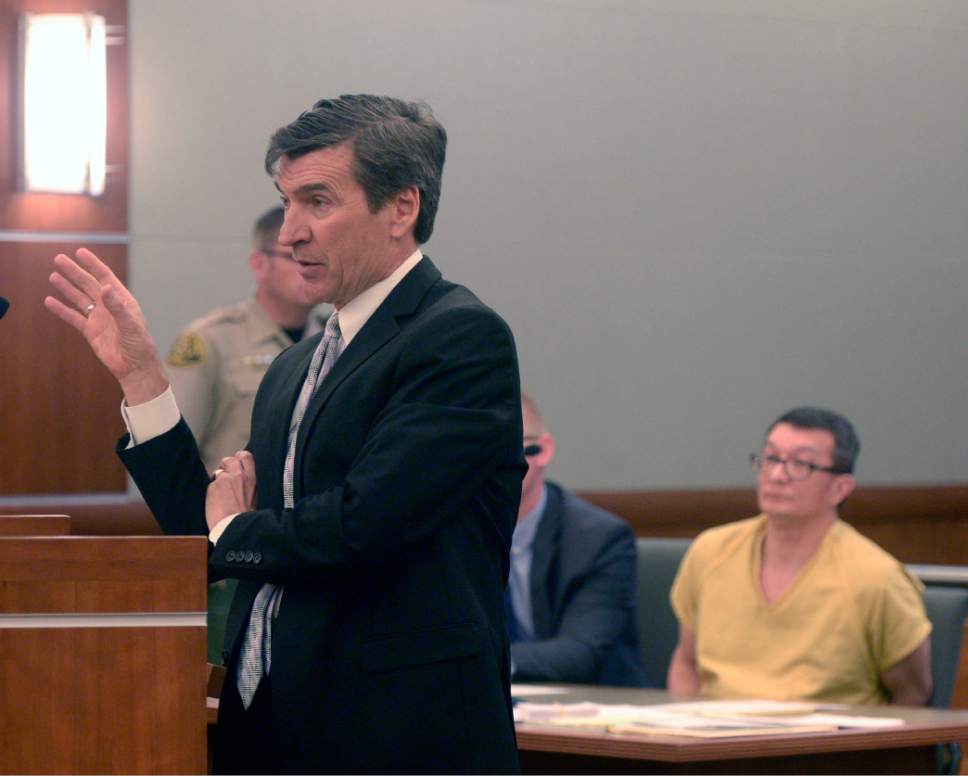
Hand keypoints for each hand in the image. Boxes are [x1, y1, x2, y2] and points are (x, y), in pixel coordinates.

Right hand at [44, 248, 167, 404]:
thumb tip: (105, 287)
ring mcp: (99, 318)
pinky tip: (50, 301)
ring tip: (53, 275)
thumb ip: (117, 307)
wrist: (134, 367)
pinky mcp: (90, 331)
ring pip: (79, 299)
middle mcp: (109, 306)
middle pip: (88, 285)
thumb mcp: (130, 325)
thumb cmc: (139, 345)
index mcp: (122, 301)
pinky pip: (73, 317)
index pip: (105, 278)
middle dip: (74, 272)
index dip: (93, 265)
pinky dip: (62, 310)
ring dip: (66, 288)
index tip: (80, 252)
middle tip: (59, 259)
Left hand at [206, 451, 256, 530]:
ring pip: (219, 471)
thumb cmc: (245, 517)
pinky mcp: (213, 486)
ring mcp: (225, 480)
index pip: (246, 457)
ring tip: (219, 491)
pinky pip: (211, 483)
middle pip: (231, 459)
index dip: (239, 459)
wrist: (234, 526)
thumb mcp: (254, 497)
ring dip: (218, 479)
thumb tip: (239, 481)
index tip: (237, 465)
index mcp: (252, 479)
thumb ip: (247, 485)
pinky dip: (212, 490)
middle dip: (226, 464)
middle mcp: (239, 476)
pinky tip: (215, 500)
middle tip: (225, 473)